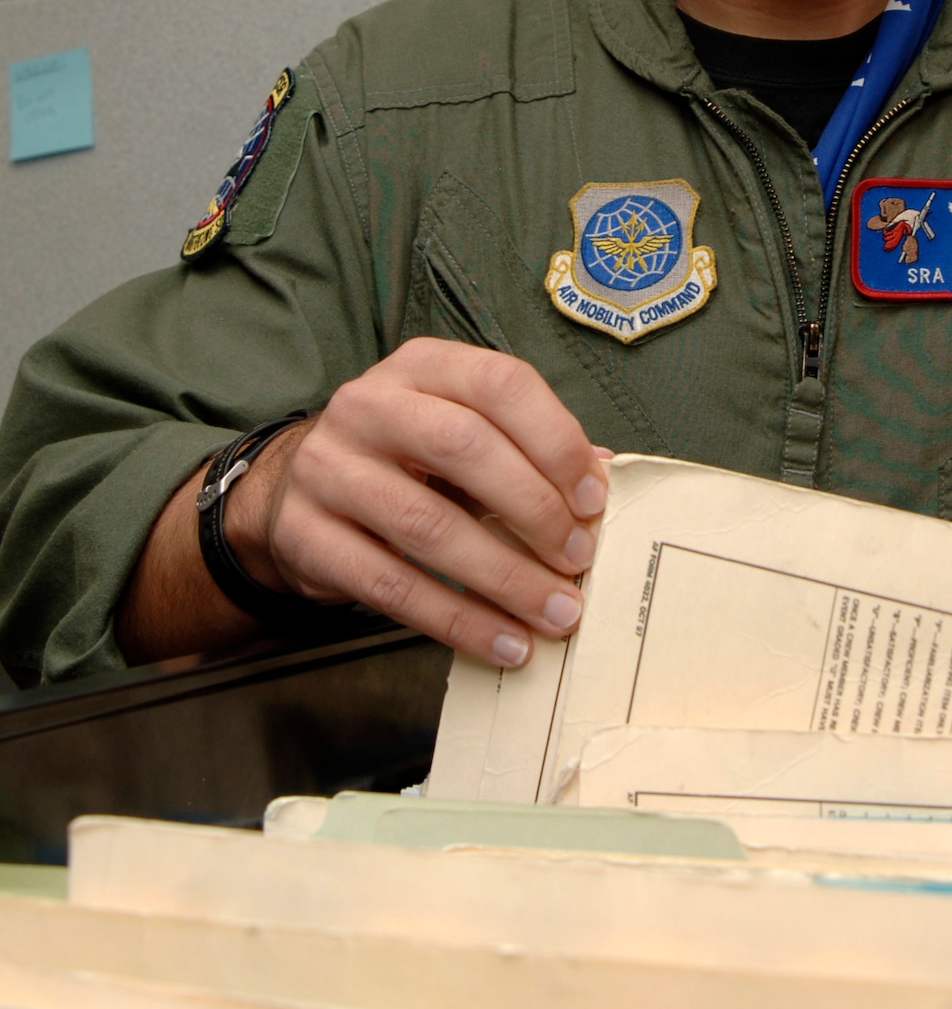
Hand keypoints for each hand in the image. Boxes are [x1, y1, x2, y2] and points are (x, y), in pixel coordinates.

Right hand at [223, 339, 607, 668]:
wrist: (293, 490)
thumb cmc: (404, 458)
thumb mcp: (460, 429)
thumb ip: (527, 448)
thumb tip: (601, 480)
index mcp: (422, 366)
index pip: (499, 385)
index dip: (555, 441)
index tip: (593, 501)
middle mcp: (368, 405)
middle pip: (464, 449)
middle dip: (534, 510)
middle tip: (578, 559)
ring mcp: (328, 468)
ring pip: (428, 526)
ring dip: (504, 578)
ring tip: (555, 613)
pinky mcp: (304, 534)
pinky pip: (391, 586)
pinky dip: (457, 621)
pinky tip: (502, 643)